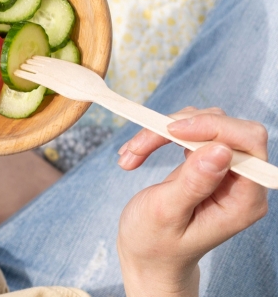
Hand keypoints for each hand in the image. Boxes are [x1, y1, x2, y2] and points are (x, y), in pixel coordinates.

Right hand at [116, 107, 269, 296]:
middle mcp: (242, 182)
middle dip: (183, 126)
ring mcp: (225, 171)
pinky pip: (190, 132)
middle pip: (228, 128)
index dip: (214, 128)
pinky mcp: (207, 163)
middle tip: (143, 143)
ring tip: (133, 153)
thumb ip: (194, 182)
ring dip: (164, 131)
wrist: (149, 257)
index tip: (172, 131)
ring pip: (205, 124)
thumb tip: (220, 149)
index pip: (248, 143)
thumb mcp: (167, 214)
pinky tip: (137, 152)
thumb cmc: (156, 245)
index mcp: (243, 200)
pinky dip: (160, 135)